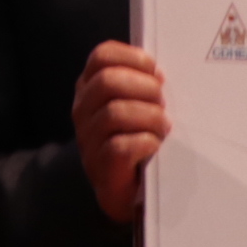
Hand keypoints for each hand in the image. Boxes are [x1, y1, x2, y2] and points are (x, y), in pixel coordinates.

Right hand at [71, 41, 170, 223]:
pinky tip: (155, 147)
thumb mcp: (134, 104)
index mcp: (90, 87)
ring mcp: (88, 138)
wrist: (130, 190)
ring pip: (116, 113)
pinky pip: (122, 146)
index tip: (157, 73)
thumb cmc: (137, 139)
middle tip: (162, 104)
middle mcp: (83, 109)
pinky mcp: (100, 165)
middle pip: (108, 81)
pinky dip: (146, 143)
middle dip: (145, 89)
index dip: (133, 58)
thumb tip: (161, 72)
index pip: (102, 56)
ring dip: (150, 118)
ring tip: (163, 128)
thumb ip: (141, 84)